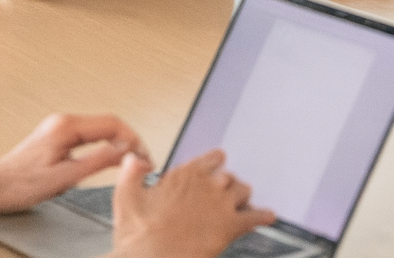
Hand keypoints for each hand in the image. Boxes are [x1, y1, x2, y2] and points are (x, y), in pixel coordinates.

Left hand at [0, 112, 144, 214]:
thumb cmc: (16, 186)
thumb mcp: (64, 178)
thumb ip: (98, 162)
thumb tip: (126, 152)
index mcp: (66, 127)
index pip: (112, 124)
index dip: (133, 140)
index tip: (144, 157)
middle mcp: (63, 122)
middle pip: (109, 124)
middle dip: (129, 141)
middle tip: (143, 162)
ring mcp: (59, 128)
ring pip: (100, 129)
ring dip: (118, 142)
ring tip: (130, 161)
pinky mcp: (56, 137)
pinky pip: (89, 135)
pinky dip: (104, 145)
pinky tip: (110, 158)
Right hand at [110, 149, 274, 257]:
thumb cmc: (139, 236)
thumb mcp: (125, 198)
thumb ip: (131, 174)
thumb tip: (133, 158)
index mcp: (185, 175)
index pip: (214, 158)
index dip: (215, 165)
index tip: (216, 168)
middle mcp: (207, 184)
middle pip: (230, 176)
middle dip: (228, 186)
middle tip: (224, 196)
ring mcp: (222, 204)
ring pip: (244, 191)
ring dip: (243, 198)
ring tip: (241, 205)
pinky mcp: (231, 226)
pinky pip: (256, 216)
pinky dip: (263, 216)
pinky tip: (268, 217)